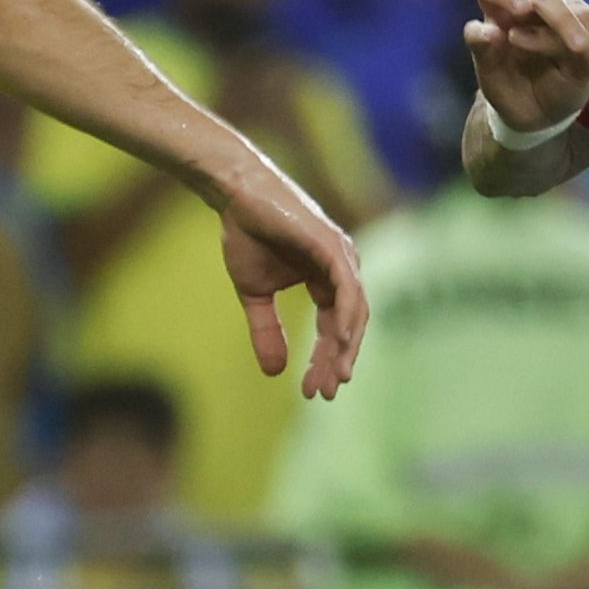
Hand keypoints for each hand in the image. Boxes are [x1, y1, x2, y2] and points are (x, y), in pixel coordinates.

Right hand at [216, 168, 368, 397]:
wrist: (234, 196)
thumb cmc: (246, 235)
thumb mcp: (254, 296)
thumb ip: (266, 330)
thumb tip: (273, 373)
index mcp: (327, 280)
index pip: (335, 327)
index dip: (325, 360)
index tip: (314, 391)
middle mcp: (341, 269)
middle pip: (350, 325)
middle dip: (338, 361)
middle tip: (326, 393)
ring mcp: (341, 256)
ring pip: (353, 311)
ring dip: (345, 347)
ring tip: (335, 376)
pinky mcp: (332, 245)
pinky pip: (347, 287)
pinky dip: (346, 315)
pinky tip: (341, 341)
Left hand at [463, 0, 588, 137]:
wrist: (534, 113)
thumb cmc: (508, 88)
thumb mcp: (490, 76)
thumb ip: (482, 50)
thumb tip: (490, 31)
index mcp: (498, 12)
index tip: (519, 11)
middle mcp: (529, 7)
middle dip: (555, 14)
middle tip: (566, 44)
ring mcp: (559, 16)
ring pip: (576, 11)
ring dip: (575, 33)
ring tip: (579, 63)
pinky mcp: (583, 30)